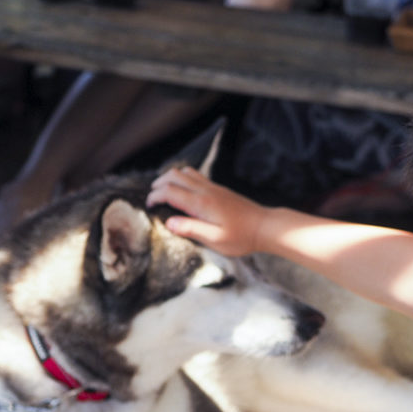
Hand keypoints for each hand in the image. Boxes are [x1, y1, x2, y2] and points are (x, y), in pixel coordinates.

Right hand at [147, 167, 266, 256]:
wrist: (264, 226)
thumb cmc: (241, 237)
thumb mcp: (215, 240)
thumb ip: (191, 229)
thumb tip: (169, 223)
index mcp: (201, 203)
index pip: (169, 191)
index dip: (154, 196)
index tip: (148, 206)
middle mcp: (205, 190)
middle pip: (174, 175)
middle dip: (158, 184)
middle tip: (152, 198)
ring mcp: (213, 187)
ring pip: (185, 171)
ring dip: (170, 178)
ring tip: (163, 191)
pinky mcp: (218, 189)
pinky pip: (195, 175)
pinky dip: (182, 178)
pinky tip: (182, 190)